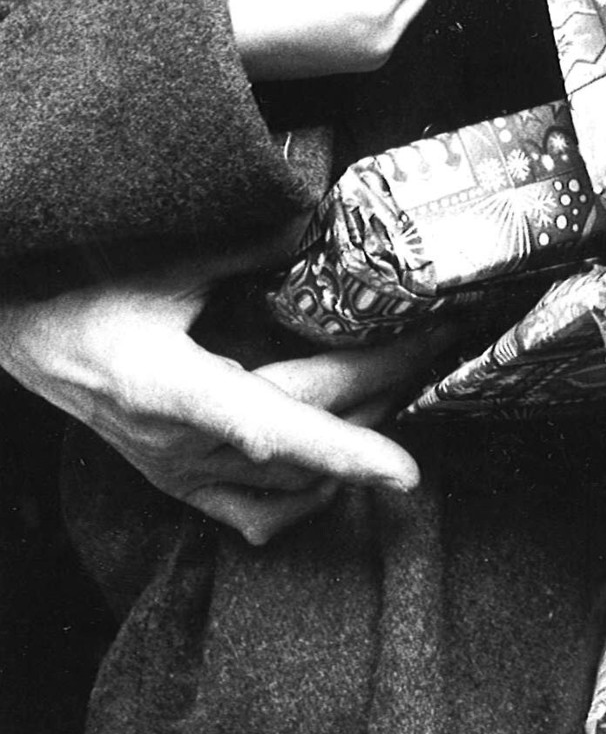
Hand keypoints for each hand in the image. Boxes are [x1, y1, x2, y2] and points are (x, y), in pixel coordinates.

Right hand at [0, 242, 428, 545]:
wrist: (30, 339)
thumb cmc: (90, 296)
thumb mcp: (162, 264)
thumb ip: (243, 246)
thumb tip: (314, 220)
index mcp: (175, 391)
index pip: (276, 428)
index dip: (343, 449)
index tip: (402, 470)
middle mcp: (182, 447)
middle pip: (301, 440)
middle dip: (379, 397)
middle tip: (438, 345)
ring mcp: (180, 473)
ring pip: (288, 485)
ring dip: (350, 443)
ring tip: (401, 382)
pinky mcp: (179, 484)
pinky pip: (255, 514)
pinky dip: (307, 492)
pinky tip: (337, 464)